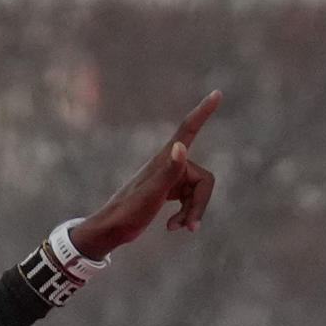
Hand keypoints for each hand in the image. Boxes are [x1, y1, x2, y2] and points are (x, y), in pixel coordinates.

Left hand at [70, 91, 220, 258]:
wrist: (109, 231)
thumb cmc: (128, 212)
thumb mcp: (151, 194)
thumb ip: (168, 171)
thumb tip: (181, 147)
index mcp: (165, 160)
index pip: (188, 130)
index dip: (203, 112)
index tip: (217, 93)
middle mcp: (169, 166)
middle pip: (204, 180)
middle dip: (200, 204)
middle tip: (191, 226)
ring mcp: (168, 179)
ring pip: (198, 192)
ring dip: (192, 212)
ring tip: (177, 229)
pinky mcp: (166, 192)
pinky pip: (188, 200)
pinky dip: (185, 215)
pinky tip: (172, 227)